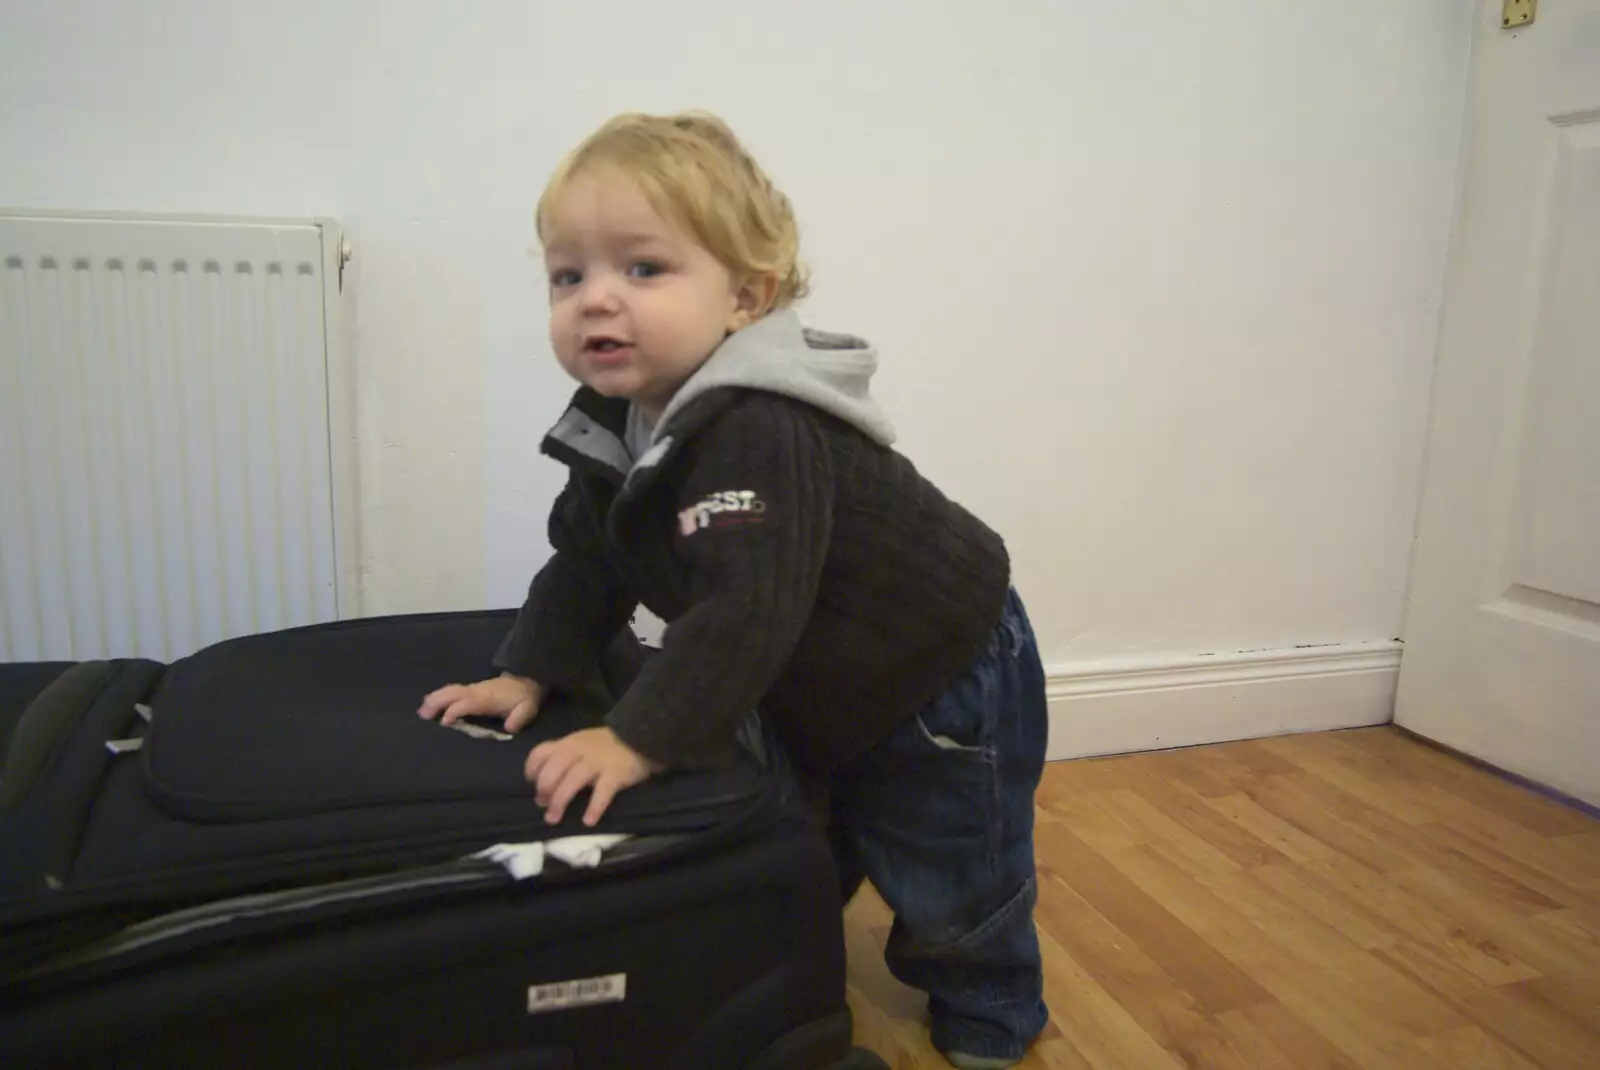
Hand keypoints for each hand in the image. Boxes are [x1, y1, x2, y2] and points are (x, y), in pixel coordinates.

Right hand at [418, 674, 545, 732]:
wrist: (527, 681)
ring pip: (450, 690)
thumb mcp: (527, 709)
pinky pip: (452, 690)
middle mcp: (476, 691)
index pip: (466, 703)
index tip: (445, 722)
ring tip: (422, 711)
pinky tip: (429, 702)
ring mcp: (472, 688)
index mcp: (486, 698)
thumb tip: (509, 728)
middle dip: (437, 702)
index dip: (455, 711)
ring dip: (435, 698)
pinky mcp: (471, 689)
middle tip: (423, 715)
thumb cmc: (524, 698)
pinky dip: (439, 695)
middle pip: (452, 693)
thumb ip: (518, 718)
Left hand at [525, 727, 660, 826]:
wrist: (641, 735)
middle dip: (544, 790)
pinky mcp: (615, 774)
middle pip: (553, 770)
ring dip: (560, 802)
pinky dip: (594, 808)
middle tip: (544, 806)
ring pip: (572, 781)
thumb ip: (564, 757)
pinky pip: (602, 792)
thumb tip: (546, 786)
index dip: (532, 770)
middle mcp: (578, 751)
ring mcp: (597, 762)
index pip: (541, 752)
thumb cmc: (607, 744)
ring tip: (554, 819)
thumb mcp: (582, 742)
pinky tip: (589, 821)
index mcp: (568, 743)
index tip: (532, 784)